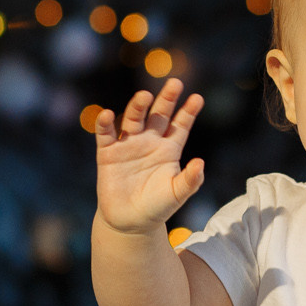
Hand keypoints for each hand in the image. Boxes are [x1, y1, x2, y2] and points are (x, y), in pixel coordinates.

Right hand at [95, 78, 207, 235]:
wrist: (129, 222)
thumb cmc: (157, 207)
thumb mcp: (177, 194)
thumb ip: (190, 180)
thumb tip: (200, 163)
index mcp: (169, 149)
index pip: (180, 125)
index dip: (188, 112)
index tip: (197, 98)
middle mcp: (149, 141)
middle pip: (159, 115)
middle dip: (166, 99)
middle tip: (175, 83)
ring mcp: (128, 145)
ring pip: (134, 119)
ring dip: (138, 106)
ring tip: (144, 96)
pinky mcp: (108, 153)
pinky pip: (106, 135)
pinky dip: (104, 124)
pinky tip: (107, 115)